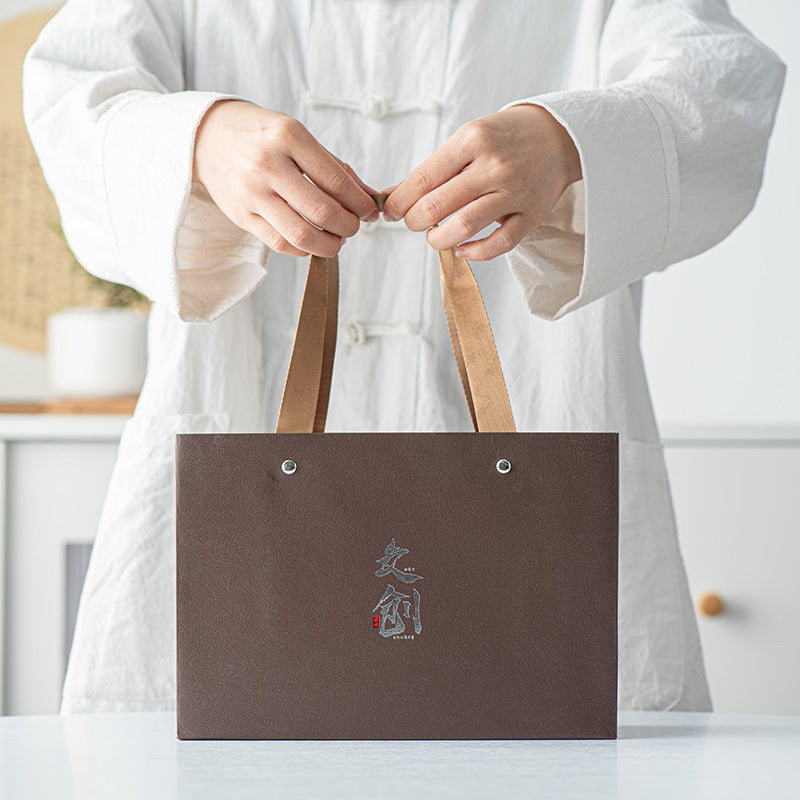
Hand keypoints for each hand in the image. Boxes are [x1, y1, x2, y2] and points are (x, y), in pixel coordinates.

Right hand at [192, 100, 378, 257]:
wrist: (206, 136)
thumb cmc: (260, 136)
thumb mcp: (297, 135)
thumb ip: (333, 166)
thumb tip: (368, 196)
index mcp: (289, 137)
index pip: (336, 180)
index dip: (360, 203)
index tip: (369, 211)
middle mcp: (268, 165)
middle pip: (322, 212)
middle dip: (348, 227)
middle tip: (354, 227)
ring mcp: (252, 193)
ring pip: (302, 235)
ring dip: (329, 245)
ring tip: (336, 239)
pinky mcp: (241, 216)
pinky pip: (281, 244)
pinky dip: (304, 249)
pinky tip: (312, 241)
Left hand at [383, 104, 581, 259]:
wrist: (558, 136)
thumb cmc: (504, 139)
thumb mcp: (467, 139)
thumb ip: (432, 169)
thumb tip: (390, 196)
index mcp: (472, 140)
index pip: (422, 179)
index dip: (399, 202)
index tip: (391, 211)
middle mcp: (493, 165)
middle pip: (437, 205)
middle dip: (414, 221)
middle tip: (414, 222)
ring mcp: (514, 191)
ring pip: (464, 226)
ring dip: (439, 239)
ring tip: (435, 236)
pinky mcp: (531, 215)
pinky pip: (499, 244)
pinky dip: (475, 252)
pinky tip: (462, 249)